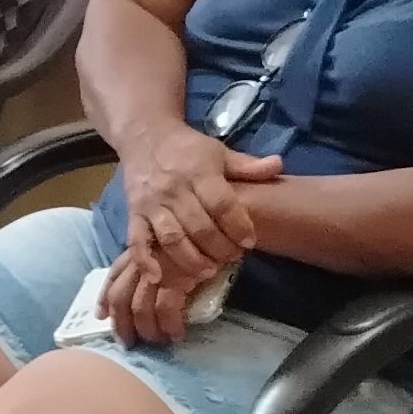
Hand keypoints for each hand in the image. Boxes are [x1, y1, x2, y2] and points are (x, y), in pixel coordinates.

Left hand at [99, 244, 227, 348]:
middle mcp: (143, 259)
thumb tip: (148, 290)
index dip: (104, 297)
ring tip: (156, 342)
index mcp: (140, 251)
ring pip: (140, 307)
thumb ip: (157, 263)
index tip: (100, 315)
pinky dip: (169, 326)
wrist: (221, 225)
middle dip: (121, 323)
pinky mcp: (176, 277)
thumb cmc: (200, 238)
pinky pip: (166, 308)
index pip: (114, 275)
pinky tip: (176, 334)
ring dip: (146, 330)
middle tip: (128, 343)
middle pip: (120, 296)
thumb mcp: (172, 248)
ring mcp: (158, 268)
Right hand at [122, 126, 281, 286]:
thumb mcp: (219, 151)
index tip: (250, 241)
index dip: (238, 225)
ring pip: (171, 238)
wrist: (144, 135)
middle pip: (199, 226)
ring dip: (190, 260)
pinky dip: (146, 261)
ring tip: (207, 272)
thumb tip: (279, 165)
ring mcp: (152, 204)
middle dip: (219, 248)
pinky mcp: (133, 214)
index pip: (221, 203)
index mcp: (199, 172)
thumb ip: (247, 165)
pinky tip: (158, 277)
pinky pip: (137, 241)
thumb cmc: (187, 148)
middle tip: (232, 258)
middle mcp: (174, 189)